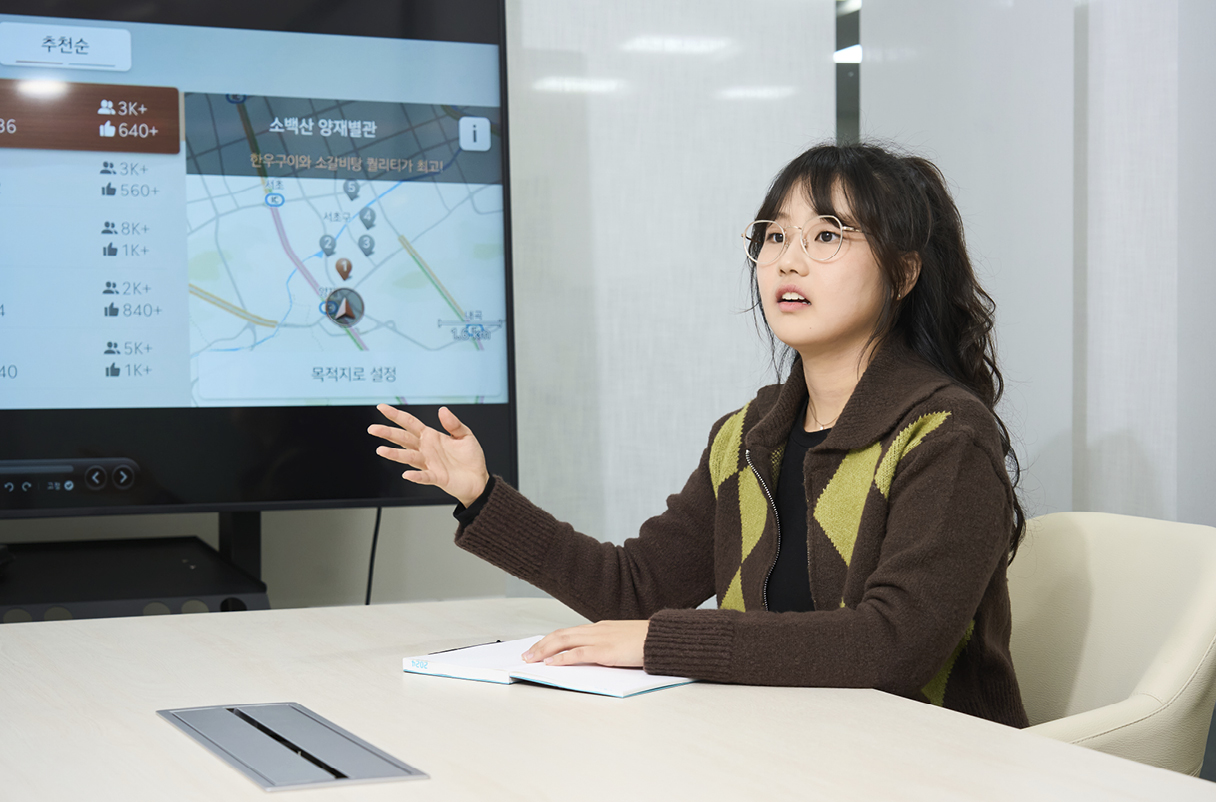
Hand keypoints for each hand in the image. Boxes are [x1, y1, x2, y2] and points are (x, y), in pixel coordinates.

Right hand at [368, 404, 489, 506]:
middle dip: (388, 433)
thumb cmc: (470, 458)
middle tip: (373, 428)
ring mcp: (429, 464)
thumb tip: (443, 410)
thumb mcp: (465, 435)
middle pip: (404, 439)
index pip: (410, 423)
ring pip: (409, 457)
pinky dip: (416, 476)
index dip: (396, 415)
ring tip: (381, 450)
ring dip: (395, 454)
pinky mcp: (437, 477)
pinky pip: (424, 476)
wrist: (478, 479)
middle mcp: (426, 450)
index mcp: (431, 437)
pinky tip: (407, 474)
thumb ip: (453, 423)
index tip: (382, 407)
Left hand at [521, 620, 649, 667]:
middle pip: (560, 635)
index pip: (567, 631)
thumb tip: (593, 655)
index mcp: (599, 628)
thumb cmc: (645, 642)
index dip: (549, 640)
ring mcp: (600, 639)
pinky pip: (579, 654)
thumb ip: (606, 645)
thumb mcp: (621, 640)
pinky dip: (562, 658)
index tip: (537, 648)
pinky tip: (552, 663)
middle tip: (526, 655)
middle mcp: (596, 630)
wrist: (661, 638)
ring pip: (564, 641)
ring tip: (531, 659)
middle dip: (540, 645)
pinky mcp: (606, 651)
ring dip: (544, 651)